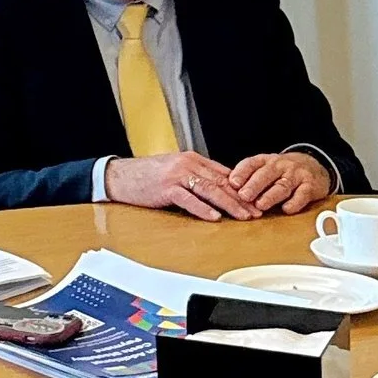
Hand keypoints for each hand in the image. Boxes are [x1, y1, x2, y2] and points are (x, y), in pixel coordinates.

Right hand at [104, 150, 252, 219]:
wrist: (119, 175)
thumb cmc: (147, 176)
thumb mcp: (175, 171)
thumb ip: (196, 177)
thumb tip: (219, 190)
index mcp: (192, 159)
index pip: (224, 174)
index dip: (243, 189)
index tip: (256, 201)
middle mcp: (187, 164)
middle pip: (221, 183)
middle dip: (242, 199)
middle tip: (257, 212)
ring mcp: (176, 175)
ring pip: (210, 190)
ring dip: (229, 205)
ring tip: (244, 216)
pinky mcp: (165, 188)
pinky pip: (188, 199)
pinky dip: (202, 208)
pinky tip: (214, 217)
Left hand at [227, 151, 332, 216]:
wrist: (314, 167)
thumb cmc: (283, 171)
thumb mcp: (266, 169)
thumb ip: (249, 177)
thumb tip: (227, 190)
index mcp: (266, 160)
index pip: (251, 163)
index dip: (241, 173)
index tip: (232, 183)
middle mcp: (281, 165)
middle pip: (266, 174)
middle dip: (254, 185)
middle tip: (243, 195)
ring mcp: (296, 175)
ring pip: (282, 185)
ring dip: (270, 195)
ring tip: (260, 205)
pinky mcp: (310, 186)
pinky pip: (302, 194)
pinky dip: (294, 202)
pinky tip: (286, 209)